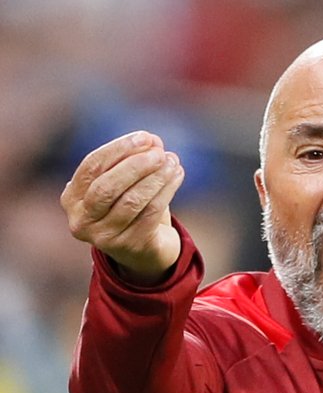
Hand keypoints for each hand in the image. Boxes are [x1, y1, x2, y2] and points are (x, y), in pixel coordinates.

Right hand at [61, 131, 183, 282]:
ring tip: (172, 161)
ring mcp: (105, 238)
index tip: (145, 137)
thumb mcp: (120, 183)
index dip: (119, 149)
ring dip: (155, 177)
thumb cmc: (128, 208)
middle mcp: (82, 221)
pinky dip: (166, 191)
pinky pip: (150, 214)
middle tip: (159, 151)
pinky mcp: (130, 247)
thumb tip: (152, 140)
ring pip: (132, 201)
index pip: (92, 166)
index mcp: (71, 199)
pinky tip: (177, 175)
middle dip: (135, 165)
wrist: (145, 251)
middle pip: (107, 186)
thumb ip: (128, 160)